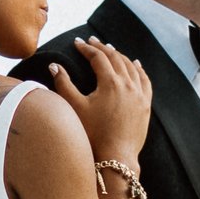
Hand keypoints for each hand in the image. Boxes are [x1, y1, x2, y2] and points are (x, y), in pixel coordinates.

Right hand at [48, 37, 152, 168]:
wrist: (117, 157)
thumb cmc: (93, 134)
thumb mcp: (75, 107)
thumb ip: (63, 84)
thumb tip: (54, 65)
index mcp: (110, 82)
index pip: (98, 58)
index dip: (86, 48)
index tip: (77, 43)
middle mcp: (128, 84)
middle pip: (115, 58)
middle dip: (102, 48)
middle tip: (92, 41)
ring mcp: (139, 94)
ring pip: (131, 66)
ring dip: (120, 55)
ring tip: (110, 50)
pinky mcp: (146, 105)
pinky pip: (145, 80)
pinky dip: (139, 69)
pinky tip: (136, 64)